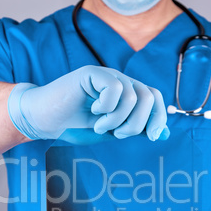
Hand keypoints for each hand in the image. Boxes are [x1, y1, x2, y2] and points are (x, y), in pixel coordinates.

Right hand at [8, 65, 169, 140]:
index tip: (150, 136)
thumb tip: (163, 134)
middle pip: (148, 98)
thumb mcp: (112, 132)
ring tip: (100, 125)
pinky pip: (114, 89)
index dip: (158, 118)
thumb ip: (136, 130)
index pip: (155, 98)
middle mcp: (121, 82)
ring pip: (133, 97)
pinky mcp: (91, 73)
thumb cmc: (77, 126)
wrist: (46, 121)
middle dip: (135, 124)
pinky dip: (106, 108)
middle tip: (116, 133)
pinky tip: (93, 111)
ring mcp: (106, 76)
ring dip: (117, 120)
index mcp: (128, 94)